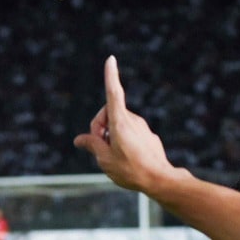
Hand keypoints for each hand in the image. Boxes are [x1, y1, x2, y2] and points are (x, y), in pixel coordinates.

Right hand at [73, 57, 178, 194]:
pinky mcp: (148, 136)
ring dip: (110, 135)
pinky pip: (129, 133)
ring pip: (119, 124)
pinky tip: (125, 159)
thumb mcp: (105, 159)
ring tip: (112, 156)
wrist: (160, 180)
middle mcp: (133, 121)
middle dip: (99, 126)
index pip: (113, 93)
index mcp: (121, 122)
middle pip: (109, 113)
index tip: (111, 59)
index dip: (110, 76)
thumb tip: (79, 139)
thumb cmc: (130, 170)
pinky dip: (121, 140)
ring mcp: (142, 128)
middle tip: (98, 146)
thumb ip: (91, 144)